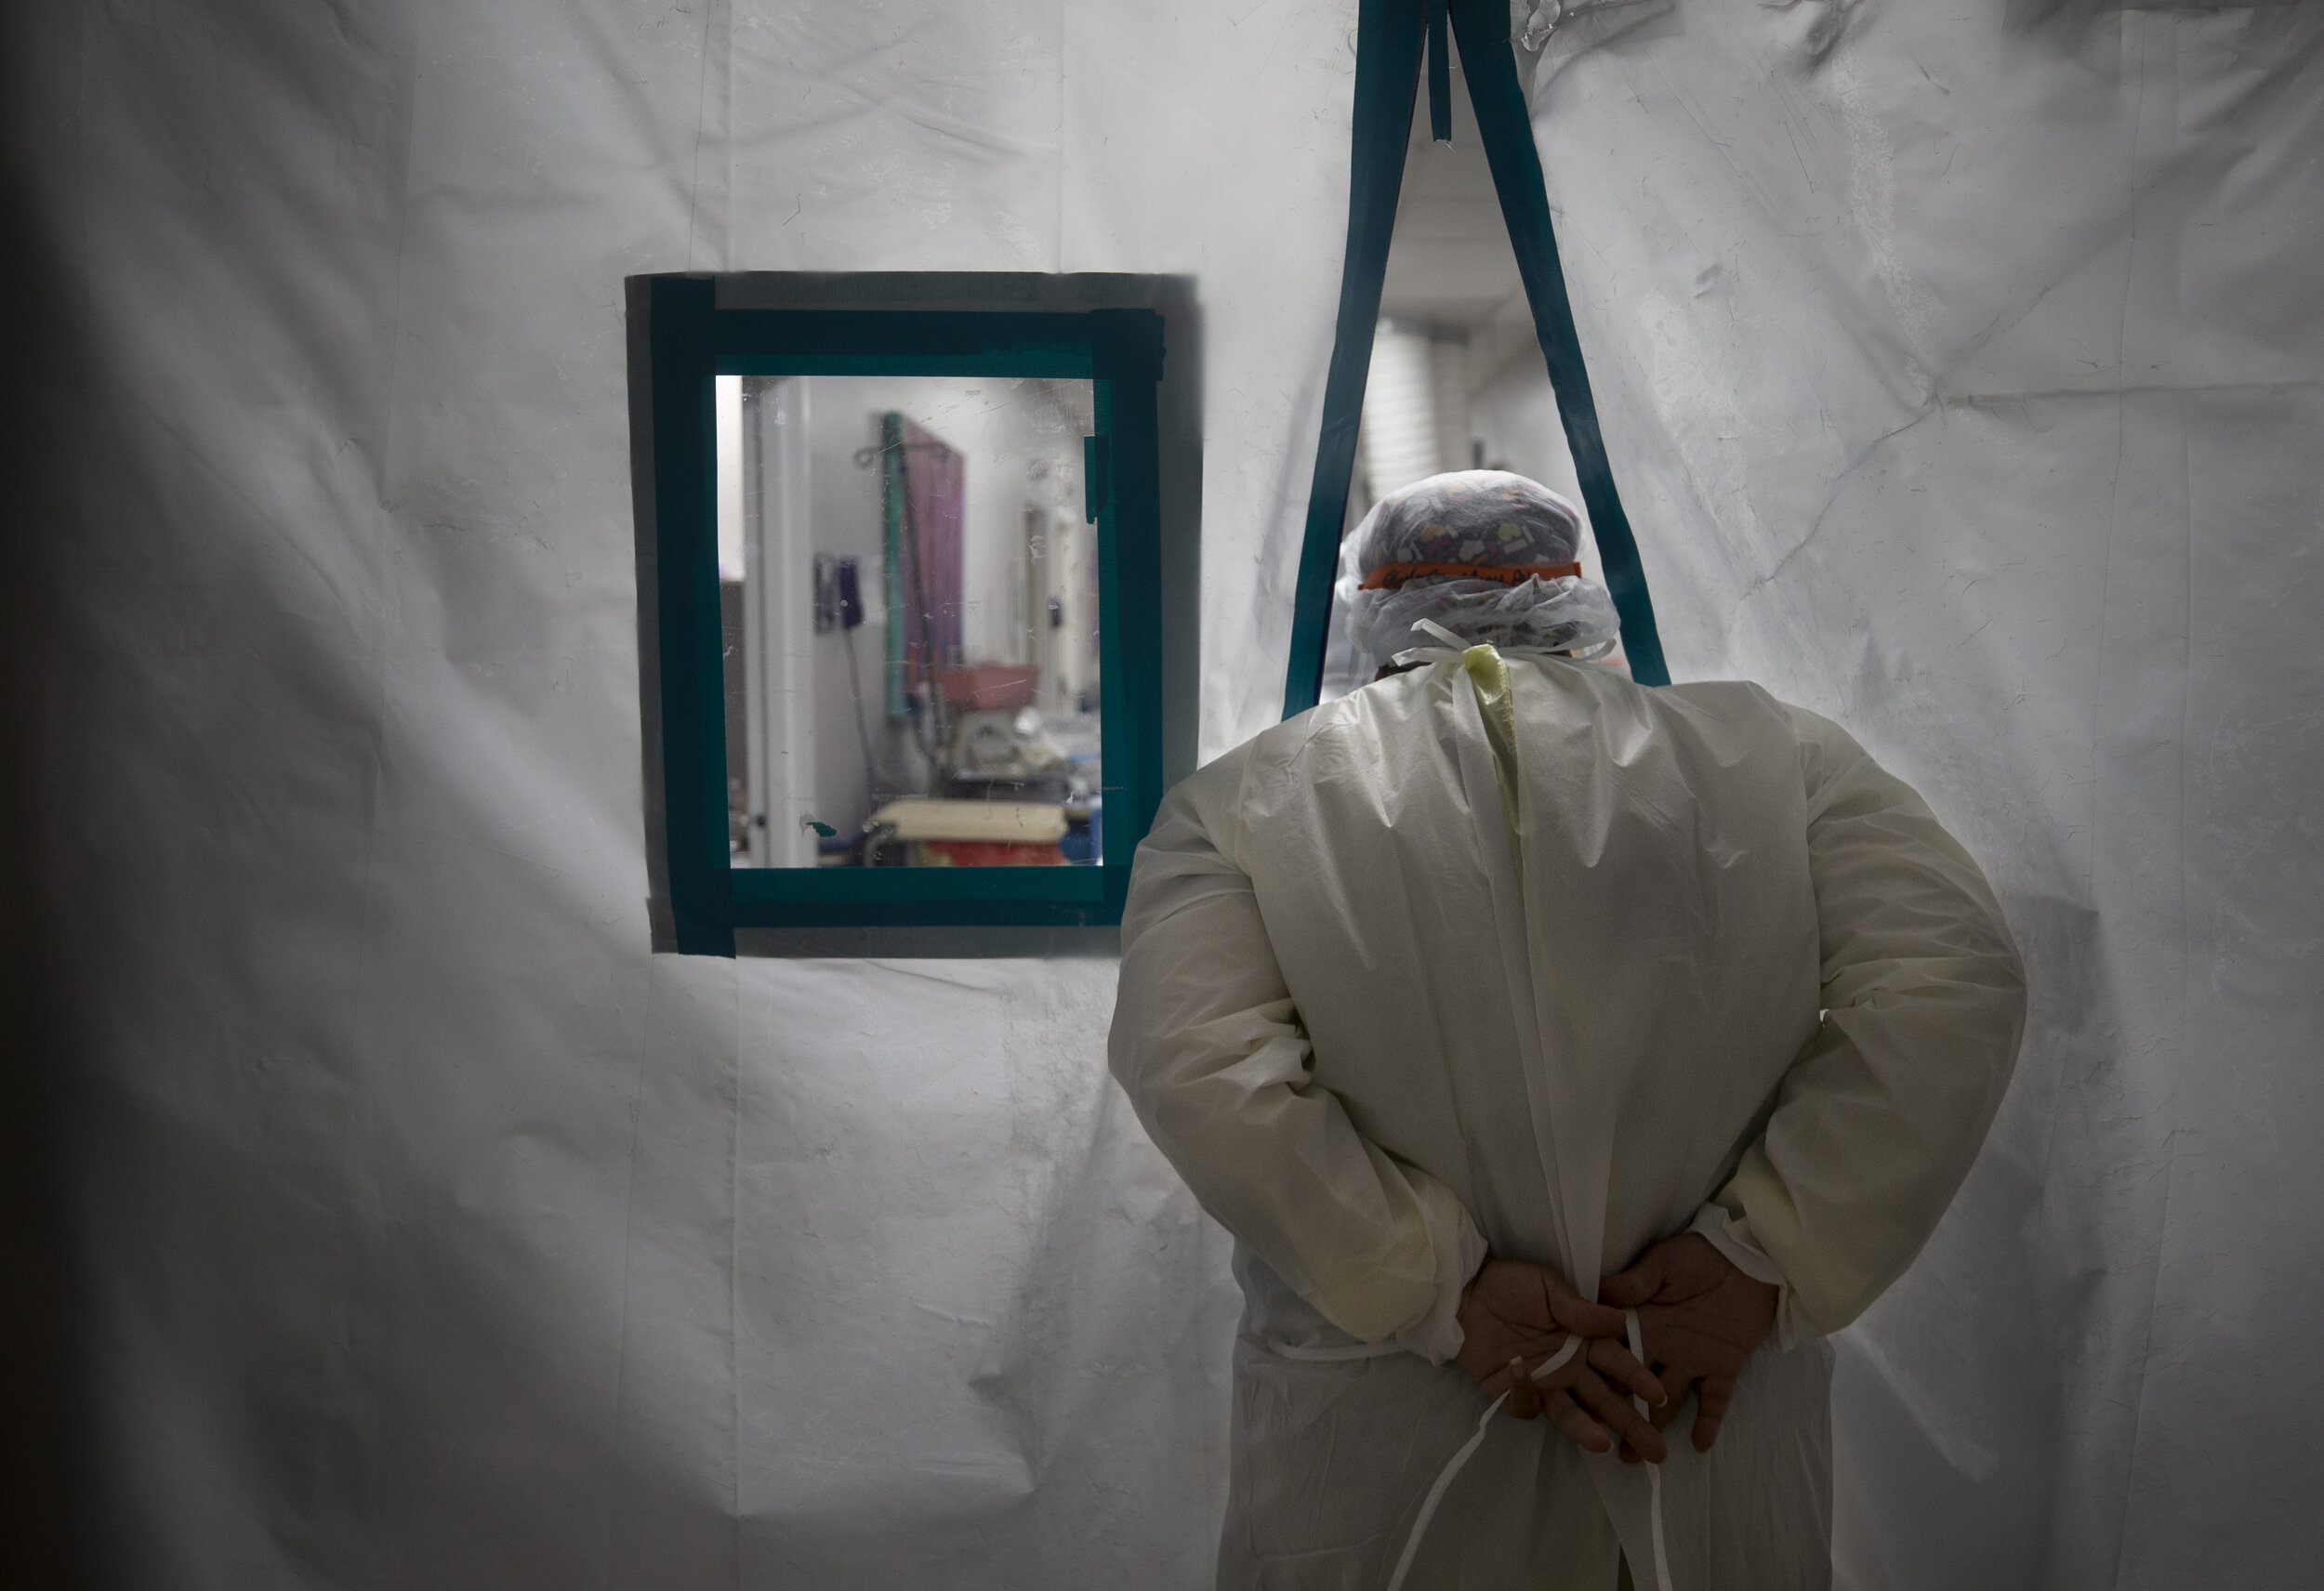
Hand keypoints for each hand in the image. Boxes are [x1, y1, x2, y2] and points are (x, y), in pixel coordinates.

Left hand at [1456, 1257, 1668, 1461]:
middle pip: (1605, 1399)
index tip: (1658, 1394)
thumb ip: (1581, 1310)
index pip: (1618, 1363)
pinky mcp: (1513, 1392)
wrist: (1465, 1290)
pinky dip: (1528, 1395)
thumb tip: (1621, 1322)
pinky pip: (1527, 1405)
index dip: (1637, 1380)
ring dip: (1587, 1430)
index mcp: (1584, 1340)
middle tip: (1656, 1451)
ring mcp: (1543, 1383)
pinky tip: (1526, 1374)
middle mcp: (1570, 1367)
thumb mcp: (1549, 1287)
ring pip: (1570, 1414)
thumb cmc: (1511, 1284)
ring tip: (1605, 1445)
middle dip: (1631, 1423)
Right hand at [1599, 1233, 1778, 1457]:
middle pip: (1636, 1387)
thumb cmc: (1700, 1256)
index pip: (1614, 1354)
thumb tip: (1595, 1293)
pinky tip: (1698, 1446)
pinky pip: (1715, 1400)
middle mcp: (1662, 1348)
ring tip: (1636, 1456)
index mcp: (1641, 1322)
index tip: (1577, 1403)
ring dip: (1654, 1427)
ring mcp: (1692, 1361)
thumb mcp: (1663, 1263)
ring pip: (1668, 1401)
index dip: (1598, 1378)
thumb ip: (1635, 1281)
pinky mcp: (1724, 1368)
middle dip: (1619, 1415)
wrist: (1751, 1258)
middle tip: (1602, 1444)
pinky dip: (1708, 1423)